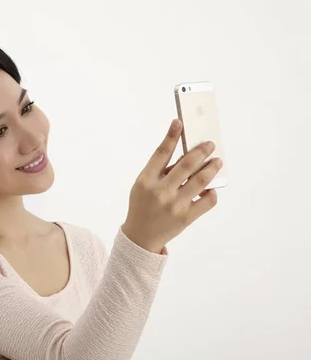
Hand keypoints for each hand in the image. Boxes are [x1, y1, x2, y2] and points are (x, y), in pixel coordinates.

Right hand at [122, 119, 222, 252]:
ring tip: (218, 161)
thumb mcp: (143, 186)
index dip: (171, 137)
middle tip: (210, 144)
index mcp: (146, 180)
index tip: (179, 123)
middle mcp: (160, 191)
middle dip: (201, 151)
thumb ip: (160, 171)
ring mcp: (174, 205)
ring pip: (200, 181)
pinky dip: (211, 193)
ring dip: (211, 168)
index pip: (161, 154)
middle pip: (186, 165)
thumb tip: (188, 157)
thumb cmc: (142, 205)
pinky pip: (207, 201)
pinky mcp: (186, 217)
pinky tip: (210, 189)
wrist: (140, 236)